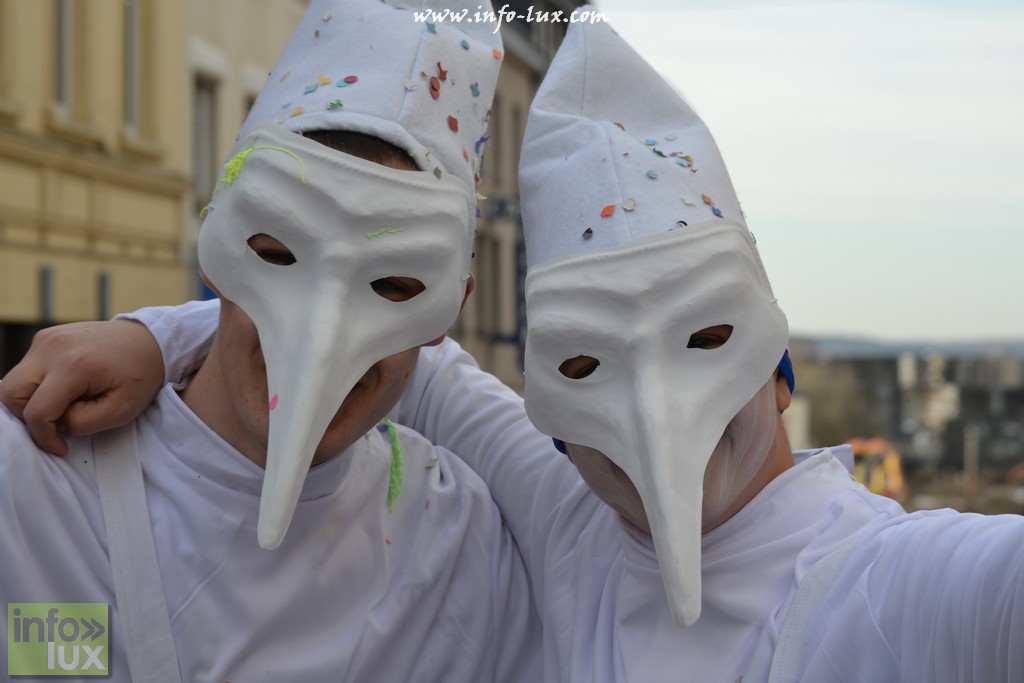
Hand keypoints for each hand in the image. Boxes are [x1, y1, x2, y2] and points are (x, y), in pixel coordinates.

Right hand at [0, 320, 163, 454]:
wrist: (151, 340)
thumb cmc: (141, 376)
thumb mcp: (121, 411)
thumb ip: (82, 423)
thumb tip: (55, 424)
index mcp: (73, 366)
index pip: (36, 411)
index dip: (44, 437)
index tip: (61, 447)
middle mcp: (52, 348)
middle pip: (11, 393)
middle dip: (28, 416)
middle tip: (58, 423)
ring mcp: (47, 338)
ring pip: (15, 380)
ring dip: (33, 400)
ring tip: (67, 404)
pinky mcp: (47, 337)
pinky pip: (28, 368)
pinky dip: (39, 384)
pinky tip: (67, 388)